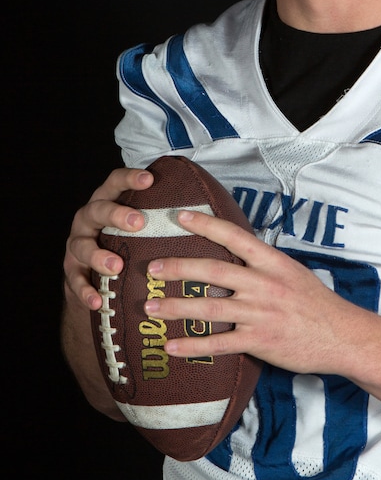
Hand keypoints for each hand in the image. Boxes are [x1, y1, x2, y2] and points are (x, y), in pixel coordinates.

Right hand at [63, 167, 153, 309]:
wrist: (96, 277)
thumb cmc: (128, 244)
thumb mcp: (141, 227)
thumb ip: (162, 217)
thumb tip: (209, 211)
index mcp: (107, 201)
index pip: (115, 182)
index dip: (129, 178)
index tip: (149, 179)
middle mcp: (89, 219)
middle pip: (98, 210)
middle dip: (117, 215)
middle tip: (138, 223)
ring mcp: (77, 244)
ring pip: (82, 246)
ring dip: (98, 256)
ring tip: (116, 266)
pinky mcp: (71, 270)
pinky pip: (75, 280)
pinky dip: (86, 291)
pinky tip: (97, 301)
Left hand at [144, 208, 360, 374]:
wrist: (343, 336)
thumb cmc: (318, 305)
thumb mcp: (294, 274)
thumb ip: (265, 266)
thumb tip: (238, 255)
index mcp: (272, 263)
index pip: (234, 237)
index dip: (205, 225)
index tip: (179, 216)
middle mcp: (263, 284)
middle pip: (213, 271)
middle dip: (178, 268)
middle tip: (152, 268)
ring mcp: (260, 313)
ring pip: (209, 307)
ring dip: (175, 307)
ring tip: (150, 306)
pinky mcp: (259, 341)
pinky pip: (219, 343)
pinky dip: (192, 346)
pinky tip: (171, 347)